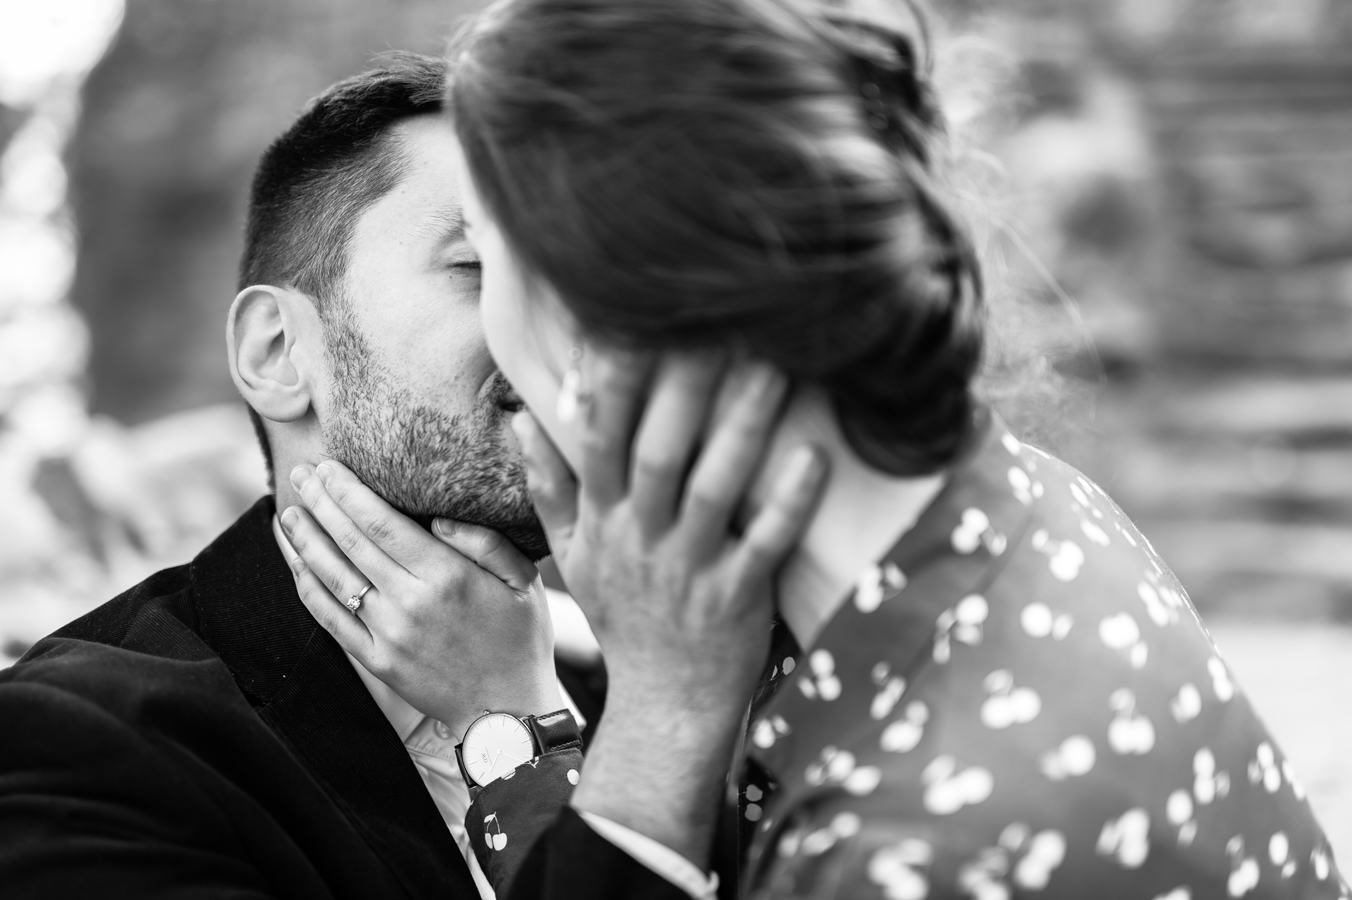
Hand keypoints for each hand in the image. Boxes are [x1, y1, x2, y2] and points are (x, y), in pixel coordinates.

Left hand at [280, 460, 560, 738]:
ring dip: (305, 540)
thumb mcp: (526, 581)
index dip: (349, 491)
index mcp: (447, 577)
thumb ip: (487, 542)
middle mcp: (410, 603)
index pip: (383, 523)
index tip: (329, 466)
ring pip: (332, 576)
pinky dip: (307, 585)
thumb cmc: (521, 639)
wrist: (506, 713)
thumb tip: (439, 517)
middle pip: (351, 542)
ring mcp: (388, 634)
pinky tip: (295, 561)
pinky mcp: (375, 661)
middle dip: (321, 502)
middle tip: (301, 472)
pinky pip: (329, 618)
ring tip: (288, 510)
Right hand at [516, 350, 826, 863]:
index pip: (596, 438)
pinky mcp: (740, 595)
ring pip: (714, 487)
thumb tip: (521, 417)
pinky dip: (789, 499)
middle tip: (718, 318)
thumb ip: (549, 486)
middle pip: (657, 450)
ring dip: (742, 425)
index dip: (609, 378)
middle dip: (683, 384)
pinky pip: (766, 542)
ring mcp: (691, 568)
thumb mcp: (571, 555)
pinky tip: (814, 453)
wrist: (666, 705)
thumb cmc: (625, 616)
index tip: (628, 317)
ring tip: (774, 365)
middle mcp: (641, 538)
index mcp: (602, 520)